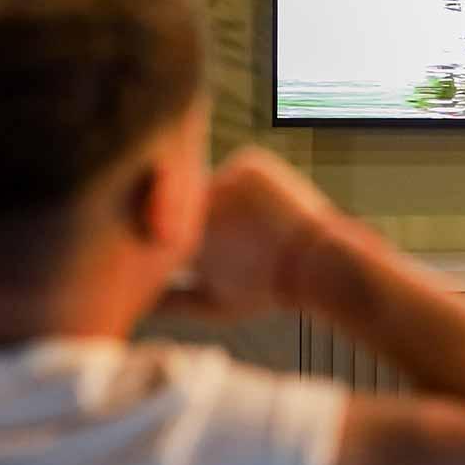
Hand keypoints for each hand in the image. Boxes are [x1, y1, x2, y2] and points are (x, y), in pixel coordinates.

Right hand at [180, 146, 339, 317]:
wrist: (320, 260)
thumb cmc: (266, 288)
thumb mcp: (214, 304)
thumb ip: (170, 302)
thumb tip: (144, 300)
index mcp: (182, 237)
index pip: (166, 236)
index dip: (183, 251)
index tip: (205, 262)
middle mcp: (198, 201)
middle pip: (188, 207)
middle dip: (202, 223)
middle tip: (238, 245)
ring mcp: (226, 174)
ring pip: (213, 186)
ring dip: (224, 202)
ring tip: (255, 230)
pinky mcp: (249, 160)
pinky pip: (237, 172)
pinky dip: (246, 185)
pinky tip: (265, 209)